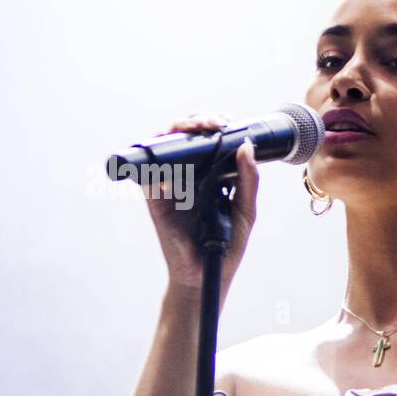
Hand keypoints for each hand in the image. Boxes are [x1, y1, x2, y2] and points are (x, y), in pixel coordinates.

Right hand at [141, 112, 258, 292]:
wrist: (208, 275)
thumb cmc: (227, 245)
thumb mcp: (245, 210)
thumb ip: (249, 180)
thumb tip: (247, 146)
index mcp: (209, 174)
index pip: (205, 139)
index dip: (212, 122)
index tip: (227, 121)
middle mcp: (187, 176)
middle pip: (183, 136)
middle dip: (196, 120)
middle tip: (214, 122)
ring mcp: (169, 185)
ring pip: (163, 147)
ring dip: (177, 131)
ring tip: (197, 128)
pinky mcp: (154, 200)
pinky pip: (147, 175)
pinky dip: (156, 163)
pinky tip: (174, 160)